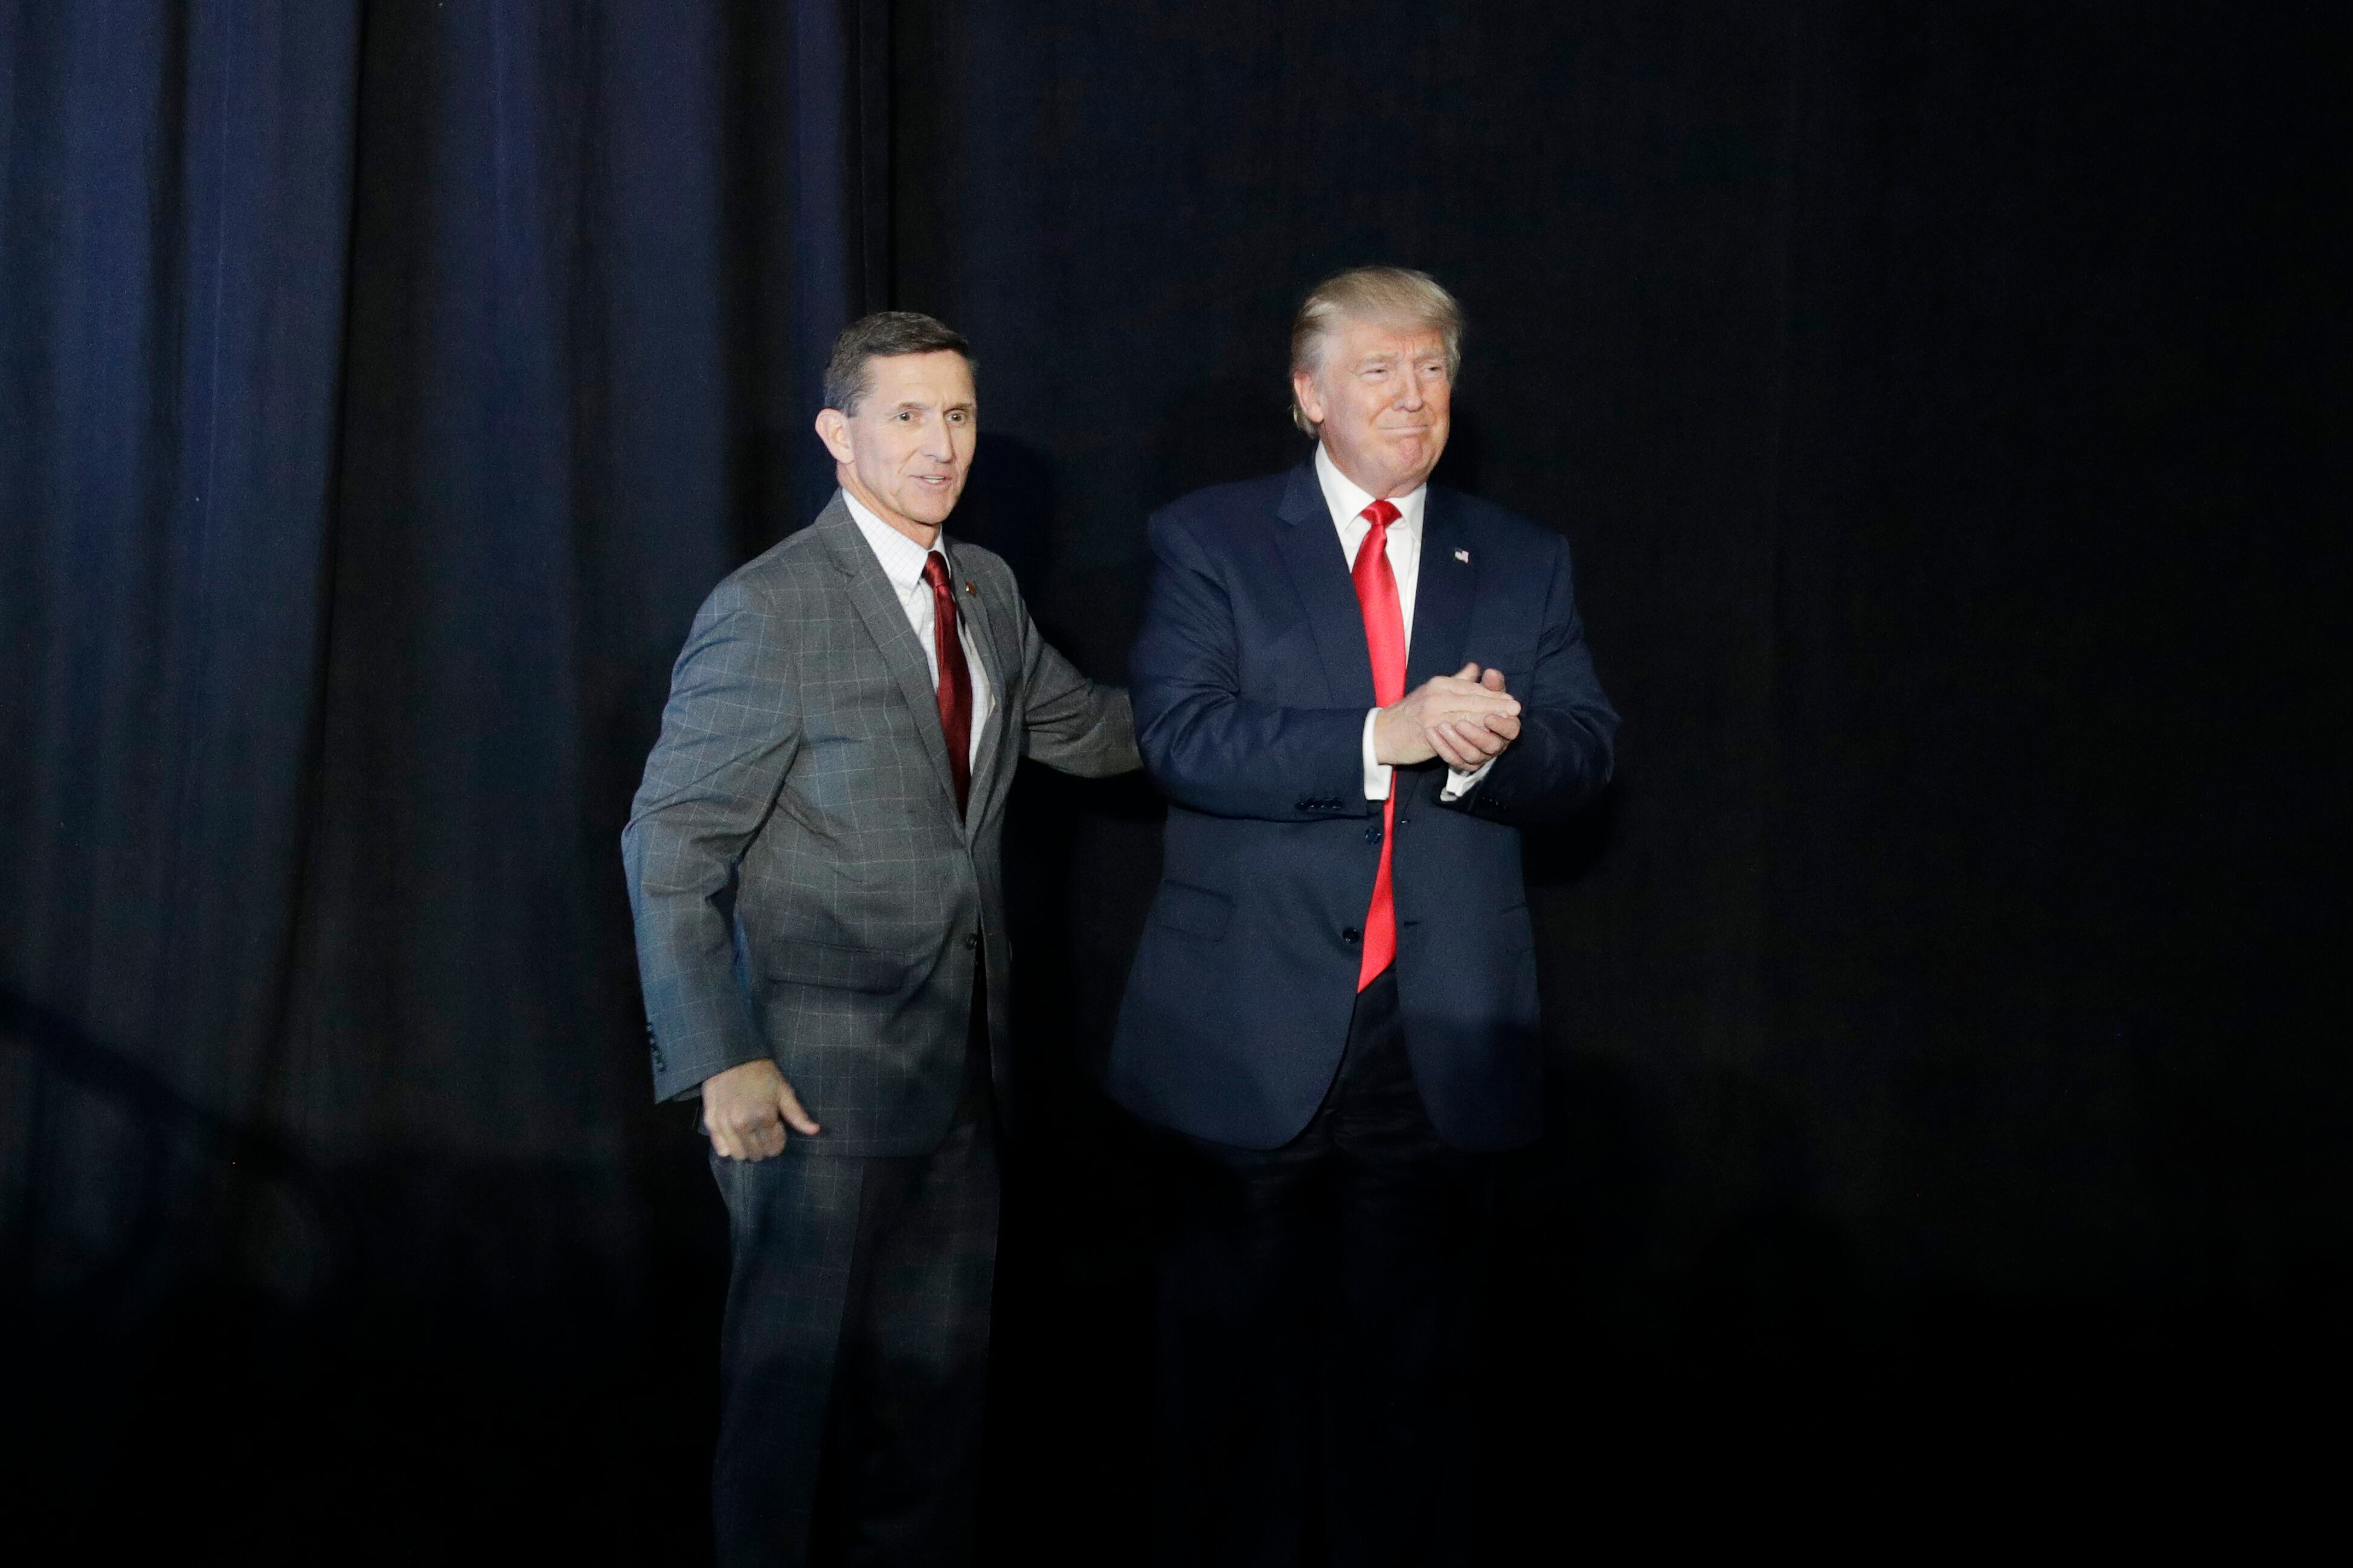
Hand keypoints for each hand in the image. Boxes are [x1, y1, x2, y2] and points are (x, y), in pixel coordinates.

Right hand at [701, 1058, 819, 1160]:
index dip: (778, 1141)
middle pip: (757, 1154)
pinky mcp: (711, 1122)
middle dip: (764, 1147)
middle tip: (764, 1132)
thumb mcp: (784, 1090)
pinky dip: (729, 1146)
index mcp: (764, 1116)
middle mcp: (743, 1124)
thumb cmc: (762, 1073)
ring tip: (750, 1134)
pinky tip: (734, 1135)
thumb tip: (816, 1131)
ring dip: (747, 1149)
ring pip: (738, 1155)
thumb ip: (798, 1115)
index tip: (777, 1128)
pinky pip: (720, 1148)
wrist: (731, 1057)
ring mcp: (725, 1124)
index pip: (774, 1148)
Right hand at [1373, 663, 1520, 766]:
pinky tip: (1487, 733)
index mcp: (1439, 684)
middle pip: (1473, 698)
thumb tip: (1475, 669)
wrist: (1383, 733)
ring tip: (1507, 720)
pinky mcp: (1431, 729)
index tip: (1510, 699)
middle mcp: (1437, 693)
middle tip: (1515, 708)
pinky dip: (1475, 730)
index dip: (1493, 694)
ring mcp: (1434, 711)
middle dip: (1497, 704)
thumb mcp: (1432, 692)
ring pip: (1469, 713)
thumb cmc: (1408, 715)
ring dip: (1490, 717)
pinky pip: (1458, 729)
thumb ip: (1456, 681)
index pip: (1472, 687)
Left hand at [1427, 668, 1520, 769]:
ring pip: (1473, 755)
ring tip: (1441, 726)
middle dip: (1476, 734)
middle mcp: (1495, 743)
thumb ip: (1487, 684)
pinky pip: (1455, 760)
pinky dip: (1443, 747)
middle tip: (1459, 723)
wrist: (1437, 720)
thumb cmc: (1464, 702)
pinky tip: (1431, 733)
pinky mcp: (1463, 763)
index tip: (1488, 717)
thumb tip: (1490, 673)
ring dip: (1457, 741)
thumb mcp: (1475, 690)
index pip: (1511, 729)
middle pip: (1492, 744)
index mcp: (1504, 725)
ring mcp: (1479, 756)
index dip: (1501, 724)